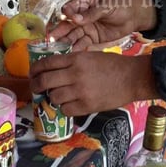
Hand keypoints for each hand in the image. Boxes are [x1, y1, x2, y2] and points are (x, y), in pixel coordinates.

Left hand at [30, 51, 159, 115]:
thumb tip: (53, 70)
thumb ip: (72, 62)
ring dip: (53, 97)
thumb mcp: (90, 56)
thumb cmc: (113, 65)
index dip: (35, 69)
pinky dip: (65, 108)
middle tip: (36, 88)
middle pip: (44, 81)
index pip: (46, 63)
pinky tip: (70, 104)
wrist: (132, 78)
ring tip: (58, 96)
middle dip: (36, 85)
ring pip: (54, 97)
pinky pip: (66, 110)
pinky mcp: (87, 106)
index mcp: (75, 59)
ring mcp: (80, 91)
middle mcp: (75, 74)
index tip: (32, 74)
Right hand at [51, 0, 154, 50]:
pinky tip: (69, 54)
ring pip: (72, 35)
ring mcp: (86, 27)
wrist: (134, 16)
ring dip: (65, 41)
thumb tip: (77, 19)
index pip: (70, 7)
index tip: (67, 17)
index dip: (67, 13)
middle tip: (51, 38)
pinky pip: (82, 43)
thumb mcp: (107, 5)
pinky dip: (76, 48)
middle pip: (68, 23)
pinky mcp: (92, 38)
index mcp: (84, 2)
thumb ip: (92, 13)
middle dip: (59, 30)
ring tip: (57, 48)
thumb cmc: (120, 4)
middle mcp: (82, 15)